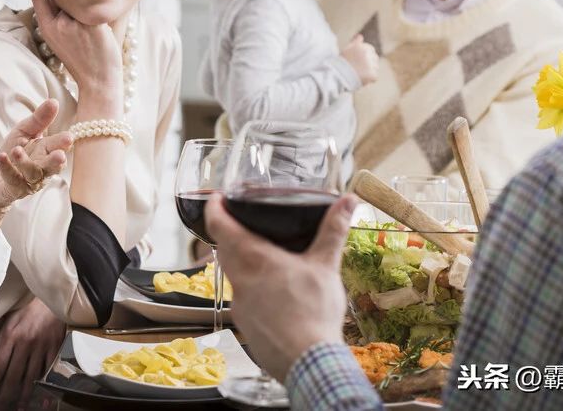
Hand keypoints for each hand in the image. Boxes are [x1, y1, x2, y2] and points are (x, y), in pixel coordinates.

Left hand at [0, 99, 72, 241]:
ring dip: (26, 163)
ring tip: (17, 151)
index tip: (68, 138)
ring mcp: (28, 181)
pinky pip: (12, 179)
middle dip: (56, 161)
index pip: (58, 146)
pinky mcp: (13, 189)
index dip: (63, 143)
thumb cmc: (12, 154)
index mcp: (46, 151)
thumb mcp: (24, 132)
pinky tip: (2, 157)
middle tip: (60, 156)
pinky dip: (7, 168)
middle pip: (52, 166)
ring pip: (32, 174)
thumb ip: (39, 119)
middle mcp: (41, 168)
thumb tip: (54, 101)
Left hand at [0, 297, 65, 409]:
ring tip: (19, 410)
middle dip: (4, 398)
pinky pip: (49, 372)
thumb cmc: (27, 310)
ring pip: (31, 378)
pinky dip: (46, 389)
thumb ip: (2, 341)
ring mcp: (41, 347)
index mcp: (10, 336)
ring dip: (24, 398)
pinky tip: (42, 402)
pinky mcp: (55, 348)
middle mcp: (25, 344)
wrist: (51, 297)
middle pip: (12, 378)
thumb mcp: (9, 321)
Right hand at [30, 0, 122, 101]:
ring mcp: (77, 23)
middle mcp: (59, 23)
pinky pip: (98, 5)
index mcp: (47, 28)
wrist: (98, 80)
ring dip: (88, 2)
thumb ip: (54, 17)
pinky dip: (102, 9)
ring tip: (94, 22)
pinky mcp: (96, 23)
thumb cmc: (80, 59)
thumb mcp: (57, 40)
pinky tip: (106, 23)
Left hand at [204, 193, 357, 381]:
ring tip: (263, 257)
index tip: (217, 198)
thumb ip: (333, 231)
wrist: (309, 364)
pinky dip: (251, 289)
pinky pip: (241, 300)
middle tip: (242, 224)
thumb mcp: (326, 266)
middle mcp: (239, 281)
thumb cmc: (315, 314)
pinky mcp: (245, 326)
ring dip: (240, 263)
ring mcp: (239, 306)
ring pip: (232, 275)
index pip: (219, 226)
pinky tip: (272, 294)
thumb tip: (348, 201)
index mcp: (254, 260)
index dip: (214, 208)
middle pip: (223, 249)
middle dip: (228, 234)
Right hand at [341, 34, 378, 84]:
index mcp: (361, 46)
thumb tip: (360, 36)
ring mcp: (370, 64)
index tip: (358, 61)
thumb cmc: (341, 63)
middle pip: (374, 58)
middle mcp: (367, 53)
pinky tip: (361, 79)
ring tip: (359, 74)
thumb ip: (355, 42)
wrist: (336, 76)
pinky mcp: (372, 74)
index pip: (370, 49)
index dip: (365, 56)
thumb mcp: (347, 49)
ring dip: (369, 70)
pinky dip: (369, 79)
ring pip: (375, 67)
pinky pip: (374, 77)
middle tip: (359, 69)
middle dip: (369, 62)